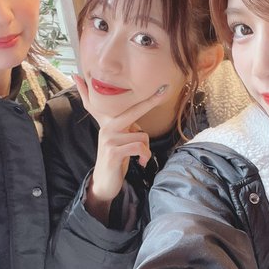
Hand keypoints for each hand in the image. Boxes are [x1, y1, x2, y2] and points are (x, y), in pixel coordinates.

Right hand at [73, 74, 167, 223]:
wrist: (104, 183)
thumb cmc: (116, 161)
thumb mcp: (120, 142)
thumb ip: (127, 130)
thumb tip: (140, 126)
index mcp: (110, 123)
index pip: (126, 107)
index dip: (138, 96)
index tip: (155, 85)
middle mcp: (108, 127)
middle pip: (134, 111)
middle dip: (150, 101)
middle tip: (164, 90)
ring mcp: (109, 139)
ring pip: (142, 136)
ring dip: (146, 150)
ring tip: (140, 157)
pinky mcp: (113, 151)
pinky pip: (138, 147)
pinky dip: (144, 156)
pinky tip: (140, 162)